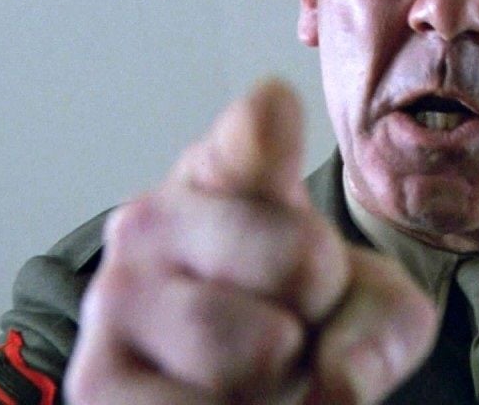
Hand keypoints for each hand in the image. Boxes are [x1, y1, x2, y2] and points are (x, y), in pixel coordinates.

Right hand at [64, 80, 438, 403]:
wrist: (249, 390)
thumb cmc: (303, 325)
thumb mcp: (371, 308)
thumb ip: (382, 321)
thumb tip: (337, 377)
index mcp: (229, 172)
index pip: (253, 130)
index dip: (268, 128)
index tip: (274, 104)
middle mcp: (156, 215)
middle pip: (300, 257)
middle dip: (325, 311)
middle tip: (297, 321)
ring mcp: (116, 294)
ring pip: (255, 348)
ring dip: (283, 380)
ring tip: (259, 371)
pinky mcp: (96, 380)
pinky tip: (222, 402)